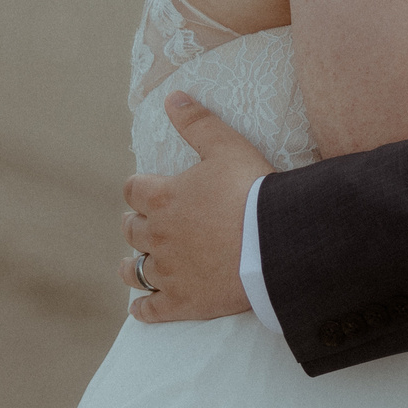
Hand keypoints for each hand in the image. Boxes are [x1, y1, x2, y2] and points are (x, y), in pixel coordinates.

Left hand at [120, 92, 274, 320]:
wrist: (275, 243)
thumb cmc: (252, 191)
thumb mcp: (227, 146)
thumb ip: (197, 122)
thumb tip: (172, 97)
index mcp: (162, 197)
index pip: (133, 190)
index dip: (138, 189)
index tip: (145, 191)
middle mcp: (157, 235)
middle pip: (132, 230)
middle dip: (137, 225)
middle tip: (145, 225)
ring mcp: (168, 272)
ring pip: (135, 271)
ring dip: (132, 266)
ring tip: (132, 265)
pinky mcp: (183, 302)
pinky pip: (152, 310)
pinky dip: (144, 310)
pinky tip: (141, 309)